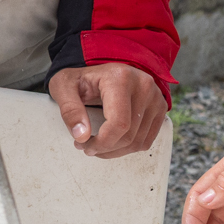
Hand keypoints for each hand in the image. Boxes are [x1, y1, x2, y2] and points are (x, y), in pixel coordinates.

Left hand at [46, 63, 165, 158]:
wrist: (100, 72)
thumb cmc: (81, 79)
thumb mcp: (63, 87)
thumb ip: (69, 110)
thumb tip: (81, 135)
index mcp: (120, 78)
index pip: (119, 123)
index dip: (102, 143)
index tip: (84, 145)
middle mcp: (143, 85)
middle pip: (129, 135)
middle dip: (105, 148)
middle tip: (87, 146)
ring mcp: (155, 97)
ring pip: (138, 142)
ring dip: (115, 150)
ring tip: (97, 143)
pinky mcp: (160, 107)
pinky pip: (146, 140)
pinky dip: (128, 147)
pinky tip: (113, 141)